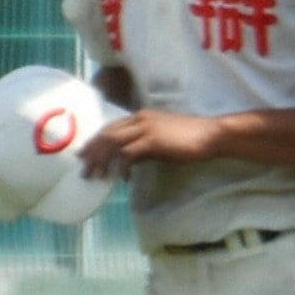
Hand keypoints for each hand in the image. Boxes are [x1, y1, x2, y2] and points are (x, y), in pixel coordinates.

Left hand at [81, 109, 234, 176]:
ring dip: (101, 160)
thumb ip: (143, 148)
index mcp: (141, 116)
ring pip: (113, 142)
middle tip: (83, 168)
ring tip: (94, 175)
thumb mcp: (161, 142)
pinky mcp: (153, 140)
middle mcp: (140, 119)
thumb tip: (127, 161)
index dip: (96, 141)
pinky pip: (128, 154)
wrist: (211, 135)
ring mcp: (146, 128)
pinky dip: (122, 167)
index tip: (86, 154)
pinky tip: (123, 178)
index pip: (111, 127)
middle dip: (92, 151)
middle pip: (107, 134)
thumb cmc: (190, 139)